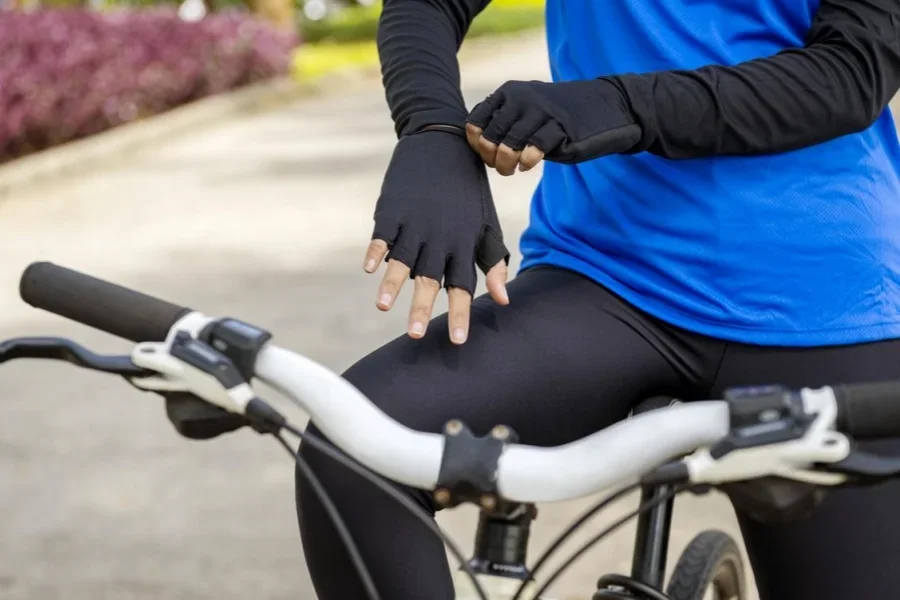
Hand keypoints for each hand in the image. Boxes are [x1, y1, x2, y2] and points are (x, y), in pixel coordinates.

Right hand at [365, 129, 509, 344]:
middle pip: (431, 278)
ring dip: (393, 282)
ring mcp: (414, 221)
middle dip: (423, 307)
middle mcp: (439, 236)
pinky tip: (370, 268)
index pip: (463, 284)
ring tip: (383, 306)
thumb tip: (503, 300)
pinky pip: (382, 233)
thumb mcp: (486, 223)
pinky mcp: (393, 208)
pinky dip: (376, 249)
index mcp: (463, 242)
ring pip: (403, 258)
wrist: (444, 142)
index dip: (461, 312)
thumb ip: (492, 260)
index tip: (459, 340)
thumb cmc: (468, 190)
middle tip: (415, 335)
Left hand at [465, 79, 643, 174]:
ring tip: (515, 168)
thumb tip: (476, 145)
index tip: (489, 154)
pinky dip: (527, 161)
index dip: (477, 144)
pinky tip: (529, 164)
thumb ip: (501, 123)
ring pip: (508, 146)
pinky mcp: (560, 127)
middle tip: (503, 167)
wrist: (603, 107)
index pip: (475, 121)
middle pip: (489, 137)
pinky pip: (534, 149)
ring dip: (507, 165)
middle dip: (492, 159)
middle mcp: (520, 99)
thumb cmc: (556, 118)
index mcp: (507, 93)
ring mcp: (540, 111)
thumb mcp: (524, 113)